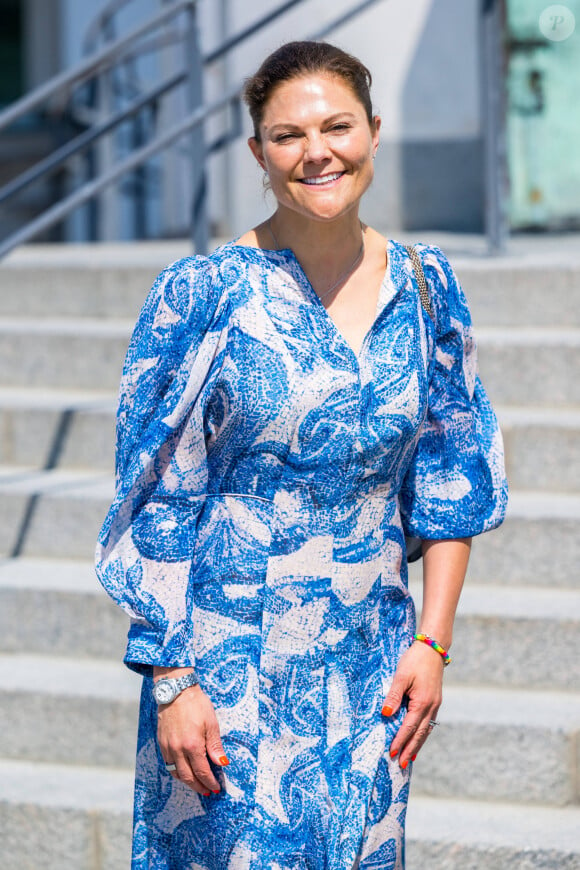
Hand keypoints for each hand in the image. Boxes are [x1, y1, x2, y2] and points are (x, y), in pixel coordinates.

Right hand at [157, 682, 228, 794]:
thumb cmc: (196, 705)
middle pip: (188, 776)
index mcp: (193, 745)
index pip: (202, 772)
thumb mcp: (211, 723)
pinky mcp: (161, 742)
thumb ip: (215, 746)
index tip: (216, 787)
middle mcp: (178, 749)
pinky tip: (183, 770)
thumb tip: (222, 763)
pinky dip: (176, 771)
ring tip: (196, 784)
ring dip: (186, 781)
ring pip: (175, 772)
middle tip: (207, 791)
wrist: (176, 691)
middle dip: (198, 786)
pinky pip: (168, 763)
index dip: (209, 782)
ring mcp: (168, 747)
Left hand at [381, 641, 443, 767]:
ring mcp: (435, 704)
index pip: (409, 727)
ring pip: (426, 730)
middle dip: (410, 749)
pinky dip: (422, 733)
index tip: (391, 753)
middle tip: (401, 764)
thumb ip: (393, 696)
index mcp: (422, 702)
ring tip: (409, 757)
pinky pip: (429, 722)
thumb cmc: (415, 660)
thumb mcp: (401, 676)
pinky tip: (418, 737)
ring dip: (417, 744)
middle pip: (420, 734)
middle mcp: (431, 706)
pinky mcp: (435, 700)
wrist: (433, 647)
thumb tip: (386, 715)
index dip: (400, 741)